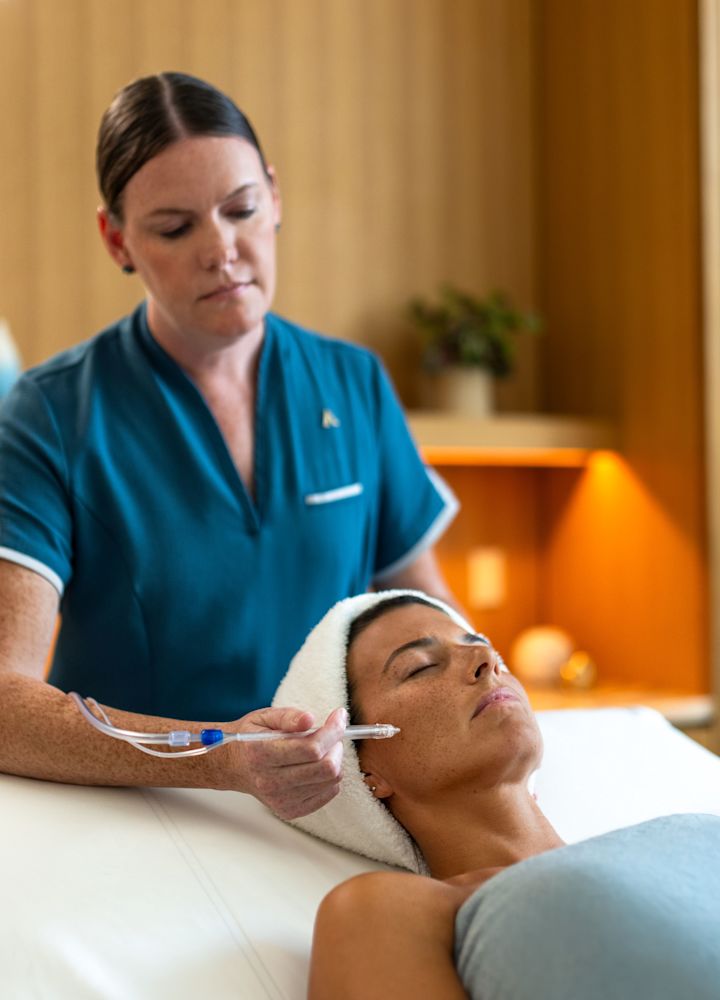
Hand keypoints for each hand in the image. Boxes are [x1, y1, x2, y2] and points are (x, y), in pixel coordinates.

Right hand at [229, 706, 347, 819]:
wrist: (233, 766)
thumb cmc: (251, 738)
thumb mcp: (264, 717)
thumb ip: (288, 716)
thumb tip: (309, 719)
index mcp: (261, 754)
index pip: (311, 749)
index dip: (333, 730)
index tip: (339, 716)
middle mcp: (270, 782)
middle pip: (325, 768)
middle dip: (336, 746)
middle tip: (330, 733)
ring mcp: (281, 800)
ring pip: (331, 782)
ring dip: (334, 760)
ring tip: (319, 749)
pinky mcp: (290, 810)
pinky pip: (328, 794)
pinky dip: (329, 777)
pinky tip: (315, 766)